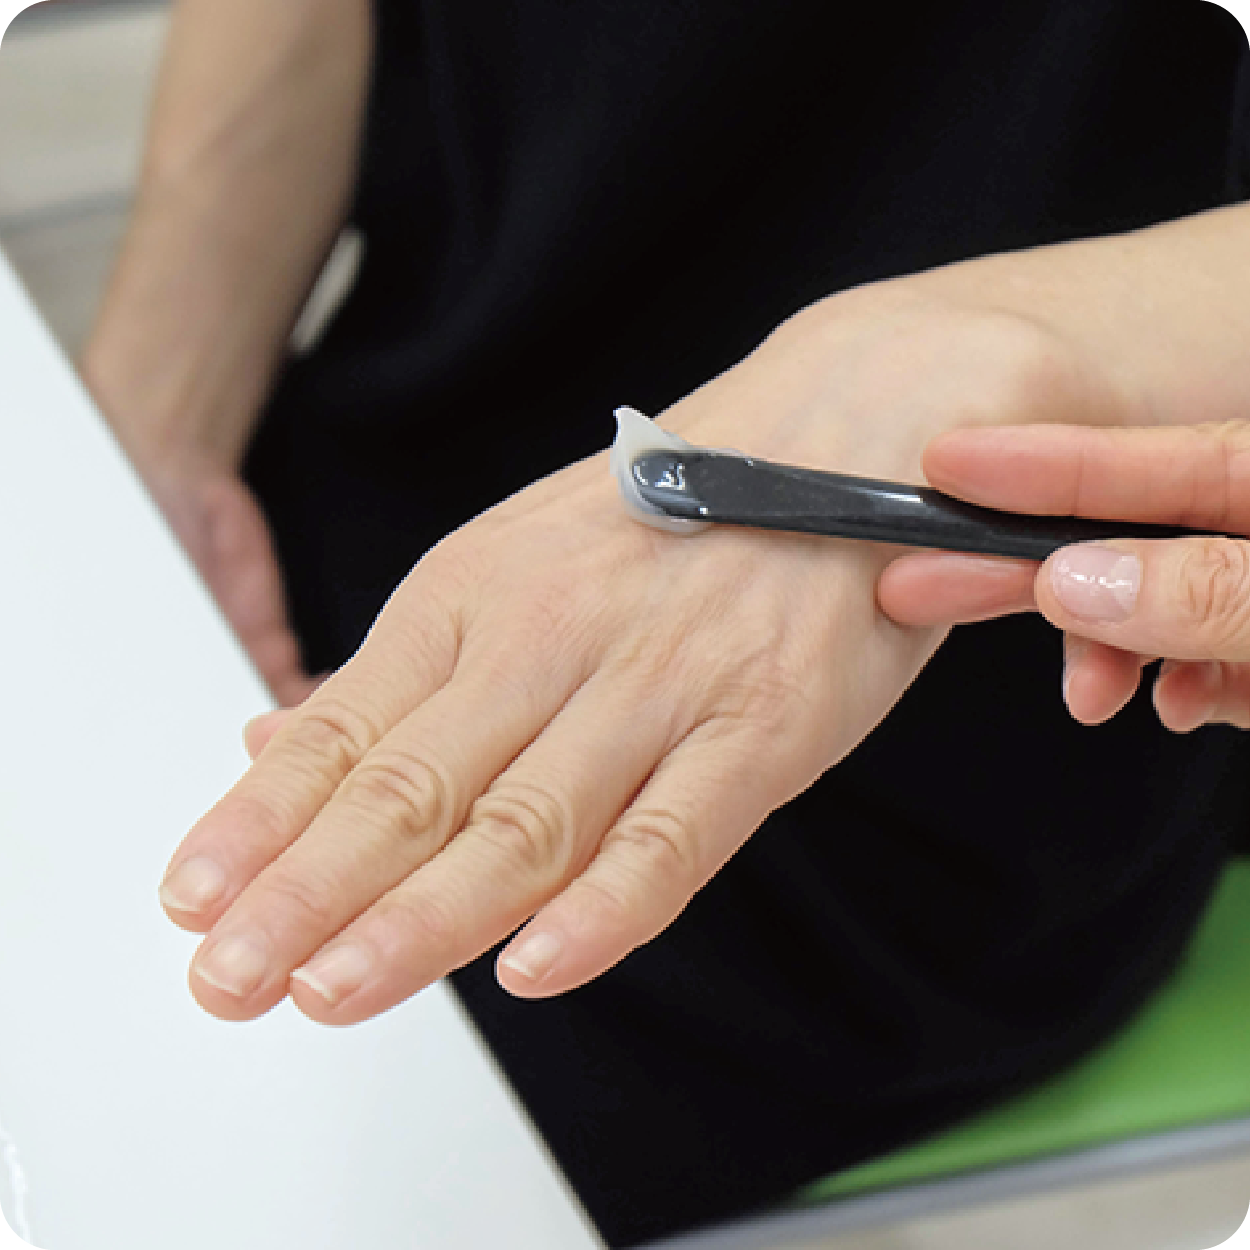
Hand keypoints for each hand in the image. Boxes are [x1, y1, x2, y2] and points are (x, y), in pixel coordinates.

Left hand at [157, 284, 1139, 1025]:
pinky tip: (537, 967)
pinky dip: (606, 906)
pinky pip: (674, 832)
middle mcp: (550, 637)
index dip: (258, 822)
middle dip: (306, 893)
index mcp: (476, 595)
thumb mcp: (514, 564)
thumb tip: (275, 744)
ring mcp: (658, 683)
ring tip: (332, 991)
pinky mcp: (762, 725)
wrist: (836, 426)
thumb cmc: (668, 514)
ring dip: (421, 918)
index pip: (342, 730)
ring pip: (523, 822)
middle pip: (411, 788)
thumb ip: (407, 675)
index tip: (195, 901)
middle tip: (229, 978)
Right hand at [878, 423, 1249, 732]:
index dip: (1041, 463)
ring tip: (1090, 694)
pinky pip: (1210, 662)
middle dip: (1030, 568)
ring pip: (1161, 607)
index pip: (1151, 460)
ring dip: (1110, 650)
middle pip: (1127, 536)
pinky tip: (1176, 704)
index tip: (948, 464)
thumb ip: (1213, 589)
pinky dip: (1181, 686)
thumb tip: (1080, 582)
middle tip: (929, 583)